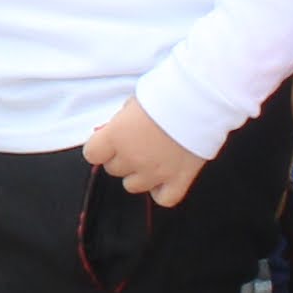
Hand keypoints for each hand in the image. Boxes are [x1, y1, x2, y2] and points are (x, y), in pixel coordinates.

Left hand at [82, 94, 207, 208]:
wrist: (200, 98)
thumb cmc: (166, 93)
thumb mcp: (133, 102)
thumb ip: (120, 122)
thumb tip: (113, 133)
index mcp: (116, 136)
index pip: (92, 154)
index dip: (100, 148)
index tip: (108, 142)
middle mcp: (132, 158)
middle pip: (113, 169)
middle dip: (121, 157)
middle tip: (136, 143)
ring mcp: (155, 172)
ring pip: (132, 186)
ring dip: (138, 174)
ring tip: (151, 157)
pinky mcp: (179, 179)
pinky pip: (163, 198)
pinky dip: (162, 191)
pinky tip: (165, 177)